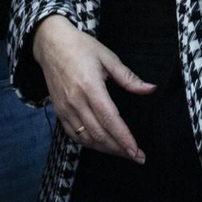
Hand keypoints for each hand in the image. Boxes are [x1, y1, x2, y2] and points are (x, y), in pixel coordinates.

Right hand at [32, 15, 154, 161]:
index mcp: (90, 87)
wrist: (51, 45)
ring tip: (123, 153)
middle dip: (119, 148)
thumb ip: (128, 78)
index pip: (110, 119)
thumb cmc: (81, 47)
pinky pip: (73, 134)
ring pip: (86, 137)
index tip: (136, 151)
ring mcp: (65, 109)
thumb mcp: (108, 57)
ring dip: (105, 149)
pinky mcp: (59, 111)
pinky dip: (88, 143)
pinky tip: (101, 145)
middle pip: (99, 133)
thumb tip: (150, 89)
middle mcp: (76, 102)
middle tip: (137, 157)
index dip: (123, 137)